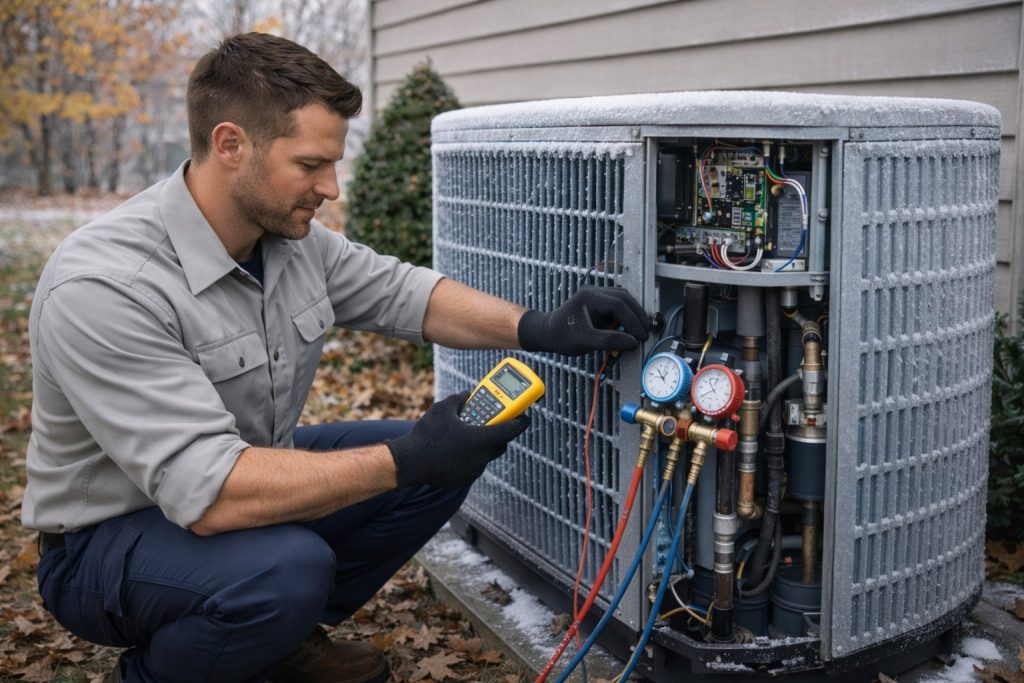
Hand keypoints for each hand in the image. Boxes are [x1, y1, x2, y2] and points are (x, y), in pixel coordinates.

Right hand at [386, 391, 529, 487]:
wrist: (410, 462)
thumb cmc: (427, 434)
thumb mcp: (443, 409)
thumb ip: (459, 399)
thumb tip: (467, 395)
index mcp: (482, 438)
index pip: (512, 429)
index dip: (521, 421)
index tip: (525, 416)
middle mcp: (482, 456)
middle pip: (501, 444)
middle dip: (500, 433)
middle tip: (492, 423)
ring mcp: (474, 469)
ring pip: (486, 455)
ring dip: (483, 446)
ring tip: (469, 436)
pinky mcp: (465, 479)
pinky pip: (474, 465)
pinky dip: (471, 457)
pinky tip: (457, 450)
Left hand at [517, 286, 649, 355]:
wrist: (548, 333)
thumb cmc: (562, 336)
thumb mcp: (586, 341)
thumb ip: (610, 341)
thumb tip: (633, 342)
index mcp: (590, 297)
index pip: (619, 305)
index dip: (633, 321)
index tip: (640, 336)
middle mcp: (594, 292)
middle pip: (624, 298)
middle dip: (637, 315)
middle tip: (645, 332)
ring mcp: (596, 295)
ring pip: (623, 299)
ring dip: (633, 313)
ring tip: (640, 330)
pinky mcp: (598, 302)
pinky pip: (618, 304)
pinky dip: (626, 314)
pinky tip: (630, 327)